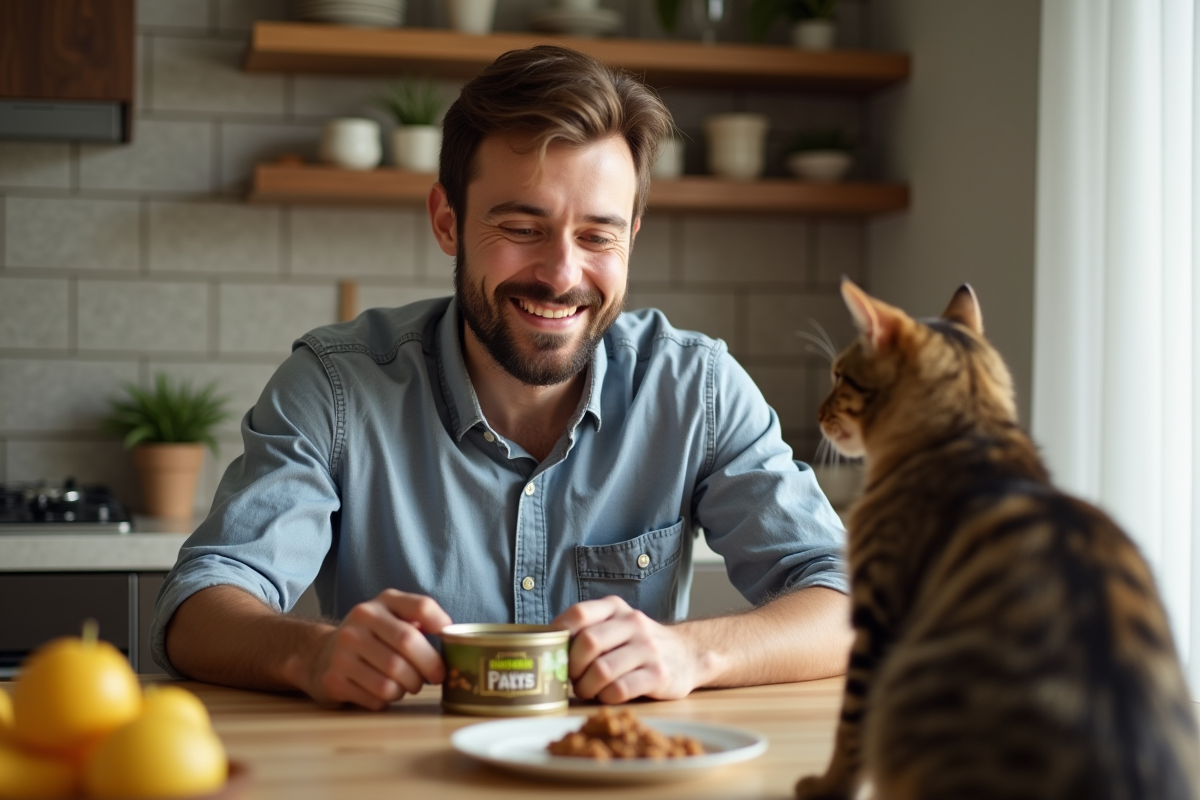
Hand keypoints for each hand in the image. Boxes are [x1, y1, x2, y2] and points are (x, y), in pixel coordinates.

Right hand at [301, 589, 451, 709]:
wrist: (319, 656)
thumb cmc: (371, 639)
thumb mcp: (392, 618)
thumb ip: (420, 621)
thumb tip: (454, 639)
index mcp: (382, 603)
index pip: (420, 606)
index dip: (441, 624)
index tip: (449, 642)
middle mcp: (360, 620)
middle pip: (408, 643)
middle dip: (429, 667)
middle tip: (435, 678)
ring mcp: (343, 649)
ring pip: (393, 677)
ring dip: (408, 688)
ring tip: (406, 685)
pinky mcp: (334, 679)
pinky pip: (376, 697)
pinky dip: (388, 700)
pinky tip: (383, 692)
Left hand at [551, 596, 701, 703]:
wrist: (689, 654)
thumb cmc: (639, 644)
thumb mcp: (617, 625)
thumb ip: (588, 630)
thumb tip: (543, 647)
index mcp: (616, 608)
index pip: (579, 613)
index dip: (558, 634)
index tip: (550, 652)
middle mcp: (633, 623)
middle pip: (588, 643)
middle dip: (571, 667)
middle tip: (569, 679)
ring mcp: (648, 648)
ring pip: (602, 670)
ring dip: (586, 687)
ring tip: (586, 690)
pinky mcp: (659, 675)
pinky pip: (620, 690)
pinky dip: (605, 697)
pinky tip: (606, 696)